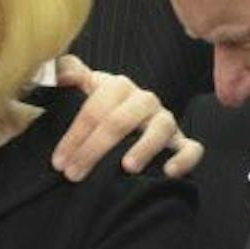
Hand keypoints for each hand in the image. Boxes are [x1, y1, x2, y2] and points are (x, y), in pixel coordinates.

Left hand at [51, 55, 203, 179]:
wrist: (128, 126)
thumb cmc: (101, 110)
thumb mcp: (83, 89)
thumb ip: (69, 74)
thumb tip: (57, 72)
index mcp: (118, 86)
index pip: (95, 108)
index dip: (74, 135)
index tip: (58, 162)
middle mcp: (144, 100)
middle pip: (120, 121)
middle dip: (94, 149)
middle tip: (74, 175)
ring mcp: (166, 120)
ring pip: (160, 129)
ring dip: (144, 148)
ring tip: (127, 168)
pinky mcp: (182, 141)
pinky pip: (192, 148)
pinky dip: (184, 159)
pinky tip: (169, 172)